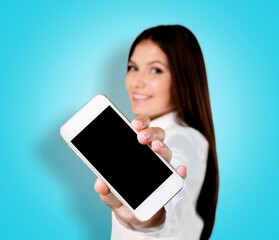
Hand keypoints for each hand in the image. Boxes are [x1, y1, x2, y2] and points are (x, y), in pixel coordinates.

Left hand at [94, 114, 186, 228]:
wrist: (134, 216)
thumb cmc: (121, 198)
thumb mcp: (110, 195)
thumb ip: (105, 190)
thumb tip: (100, 183)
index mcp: (134, 151)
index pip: (140, 130)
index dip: (140, 122)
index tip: (135, 124)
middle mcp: (150, 155)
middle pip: (155, 135)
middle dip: (150, 132)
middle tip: (141, 137)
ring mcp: (161, 167)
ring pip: (165, 150)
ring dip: (162, 147)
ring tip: (156, 147)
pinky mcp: (170, 181)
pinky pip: (177, 174)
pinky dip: (180, 171)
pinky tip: (179, 170)